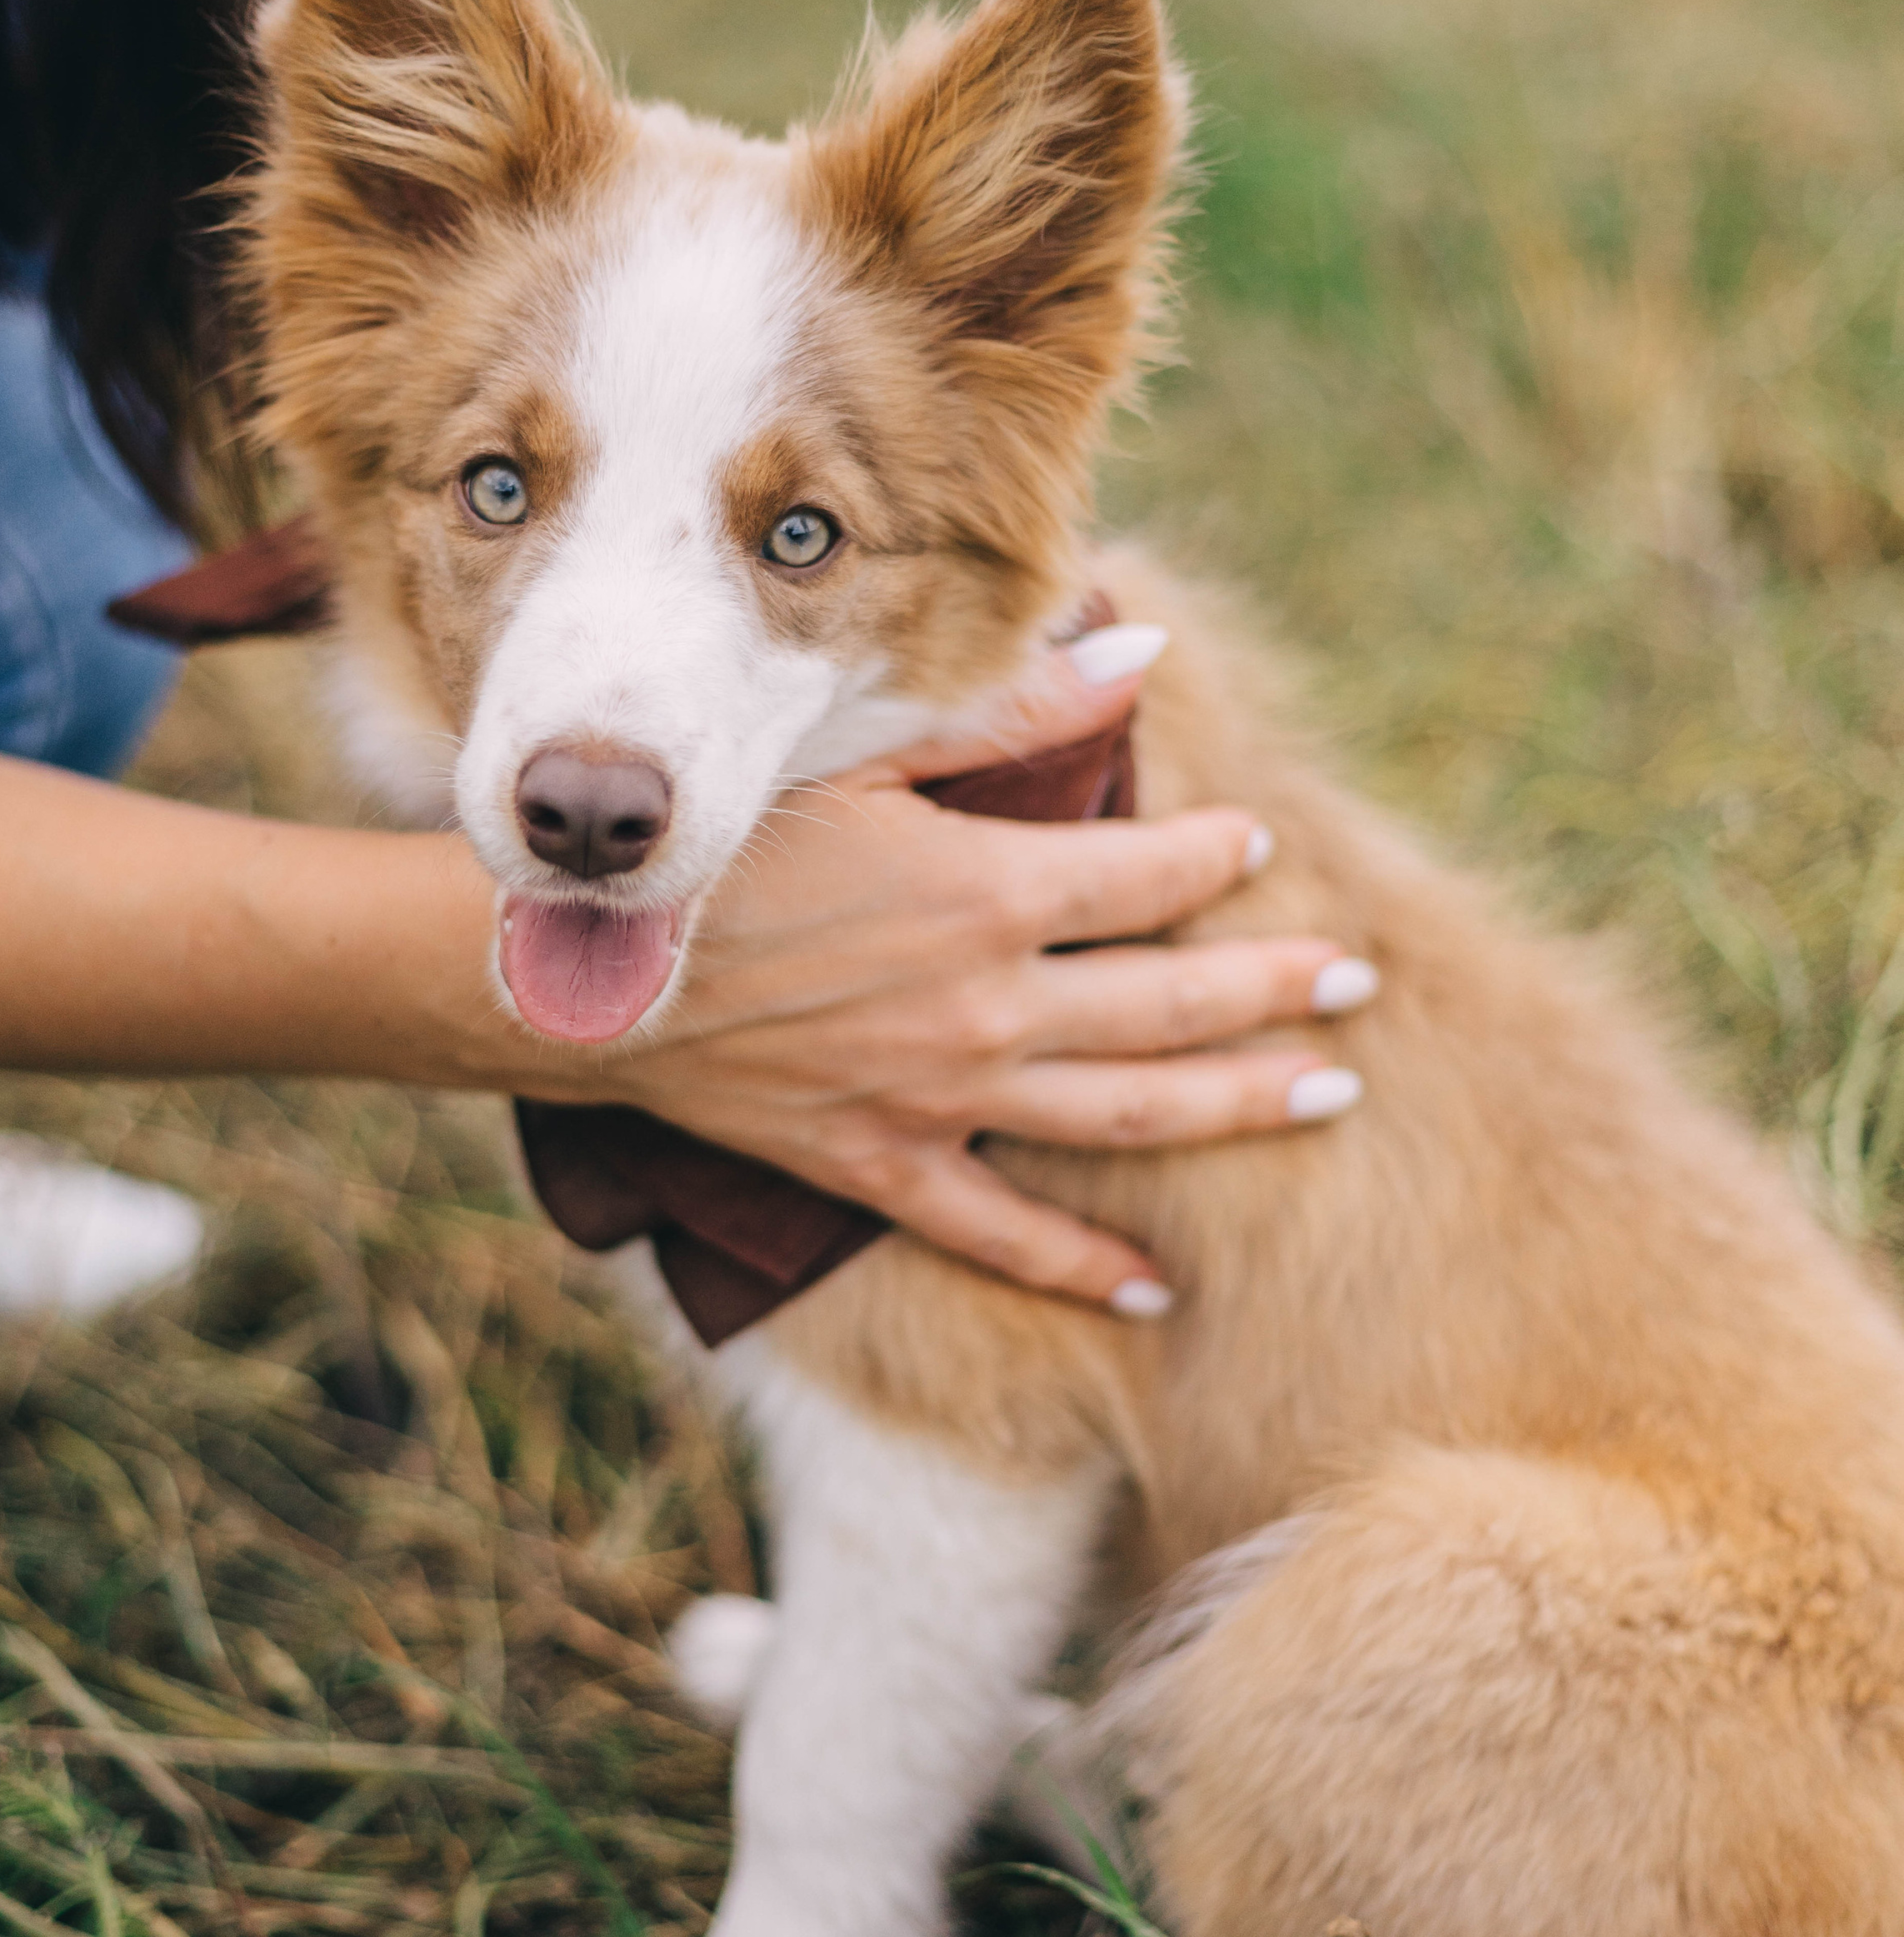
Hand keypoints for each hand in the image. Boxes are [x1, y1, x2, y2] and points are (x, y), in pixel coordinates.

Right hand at [609, 628, 1372, 1311]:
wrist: (582, 973)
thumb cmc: (715, 844)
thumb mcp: (861, 752)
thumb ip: (1011, 711)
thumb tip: (1138, 651)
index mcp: (990, 891)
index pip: (1150, 873)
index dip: (1215, 857)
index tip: (1253, 844)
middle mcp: (989, 1006)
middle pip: (1172, 1004)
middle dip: (1276, 991)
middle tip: (1354, 983)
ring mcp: (944, 1100)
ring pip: (1128, 1115)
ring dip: (1237, 1103)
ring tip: (1328, 1094)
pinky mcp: (884, 1168)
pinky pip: (1006, 1235)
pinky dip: (1083, 1265)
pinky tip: (1157, 1285)